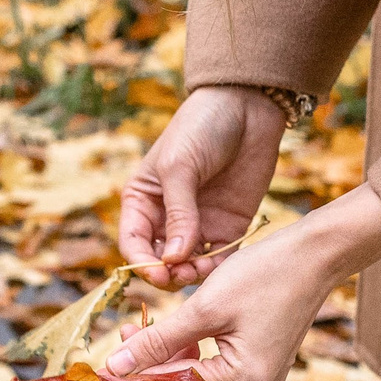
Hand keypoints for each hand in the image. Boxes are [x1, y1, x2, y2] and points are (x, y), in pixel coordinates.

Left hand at [103, 184, 380, 380]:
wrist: (312, 256)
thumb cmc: (262, 275)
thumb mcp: (202, 308)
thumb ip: (157, 341)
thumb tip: (114, 367)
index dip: (133, 379)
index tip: (102, 365)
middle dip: (149, 372)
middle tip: (121, 338)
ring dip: (166, 364)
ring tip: (139, 330)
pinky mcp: (260, 370)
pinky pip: (214, 376)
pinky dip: (189, 359)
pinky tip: (172, 333)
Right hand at [118, 86, 288, 288]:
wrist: (246, 107)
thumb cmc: (201, 128)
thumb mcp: (180, 167)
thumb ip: (179, 213)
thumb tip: (174, 259)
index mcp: (143, 200)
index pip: (134, 242)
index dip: (142, 262)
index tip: (158, 273)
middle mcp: (168, 217)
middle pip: (161, 260)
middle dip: (168, 273)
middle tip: (183, 273)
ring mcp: (199, 223)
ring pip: (189, 265)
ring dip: (193, 274)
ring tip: (202, 269)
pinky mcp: (229, 226)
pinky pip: (220, 258)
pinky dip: (218, 268)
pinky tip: (220, 265)